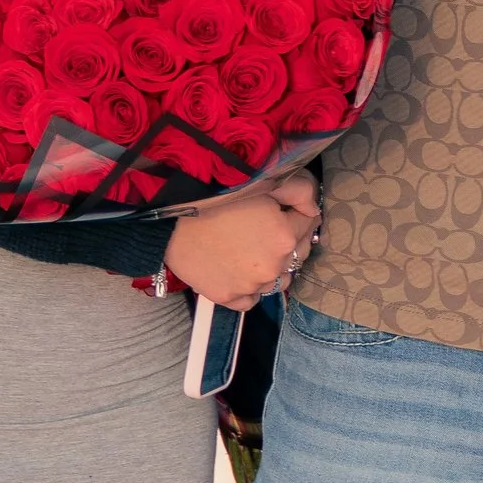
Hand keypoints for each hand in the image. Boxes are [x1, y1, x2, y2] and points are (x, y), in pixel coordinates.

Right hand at [164, 173, 318, 313]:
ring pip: (278, 280)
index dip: (298, 211)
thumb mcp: (259, 182)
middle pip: (298, 254)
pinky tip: (241, 271)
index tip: (287, 206)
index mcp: (284, 234)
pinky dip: (251, 288)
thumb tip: (314, 206)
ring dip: (274, 267)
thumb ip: (298, 190)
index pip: (309, 222)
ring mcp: (252, 285)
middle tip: (272, 226)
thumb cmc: (212, 197)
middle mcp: (273, 265)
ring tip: (256, 250)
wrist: (168, 221)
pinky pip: (252, 299)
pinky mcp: (230, 297)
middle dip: (291, 239)